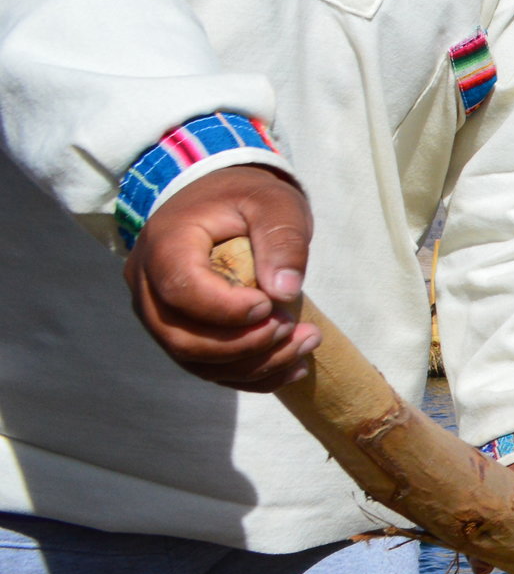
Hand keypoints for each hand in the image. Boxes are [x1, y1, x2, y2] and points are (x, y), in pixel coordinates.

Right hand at [124, 164, 319, 392]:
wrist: (219, 201)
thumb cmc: (246, 198)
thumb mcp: (274, 202)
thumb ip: (281, 239)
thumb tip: (284, 291)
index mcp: (166, 243)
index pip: (181, 290)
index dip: (227, 309)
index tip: (271, 305)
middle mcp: (148, 284)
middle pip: (182, 338)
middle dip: (245, 345)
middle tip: (295, 329)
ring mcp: (158, 313)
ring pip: (193, 360)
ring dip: (253, 364)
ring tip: (306, 344)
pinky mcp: (178, 332)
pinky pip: (206, 367)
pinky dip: (250, 375)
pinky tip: (294, 367)